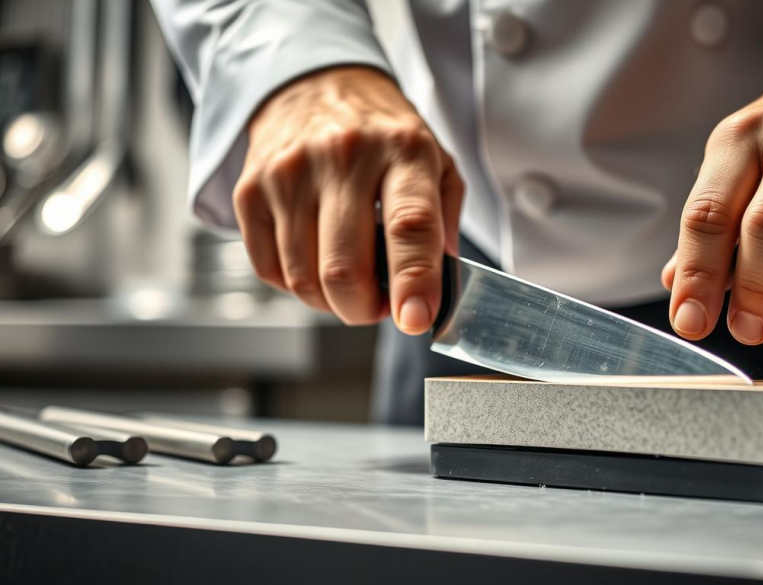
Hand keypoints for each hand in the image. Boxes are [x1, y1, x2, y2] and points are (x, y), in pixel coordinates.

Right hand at [235, 67, 462, 334]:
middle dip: (364, 310)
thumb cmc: (383, 134)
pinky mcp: (250, 189)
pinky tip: (315, 262)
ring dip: (331, 302)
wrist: (314, 84)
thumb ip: (444, 221)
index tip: (415, 319)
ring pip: (304, 279)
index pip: (408, 226)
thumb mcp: (435, 160)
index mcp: (402, 150)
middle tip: (379, 305)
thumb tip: (436, 285)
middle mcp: (343, 157)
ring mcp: (290, 173)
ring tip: (350, 282)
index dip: (413, 281)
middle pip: (345, 269)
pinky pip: (270, 270)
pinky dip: (296, 286)